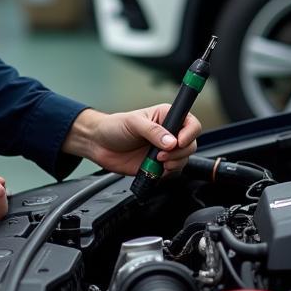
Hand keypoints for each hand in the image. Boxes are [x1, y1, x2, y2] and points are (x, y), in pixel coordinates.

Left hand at [63, 106, 200, 176]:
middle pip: (191, 144)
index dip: (189, 133)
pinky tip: (155, 169)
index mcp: (166, 116)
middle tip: (161, 155)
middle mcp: (169, 133)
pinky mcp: (159, 165)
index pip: (190, 123)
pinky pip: (173, 172)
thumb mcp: (133, 123)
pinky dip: (167, 173)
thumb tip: (170, 141)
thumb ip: (153, 131)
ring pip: (183, 159)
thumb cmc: (114, 127)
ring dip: (174, 163)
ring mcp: (165, 150)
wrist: (99, 145)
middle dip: (179, 152)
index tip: (179, 142)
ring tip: (157, 162)